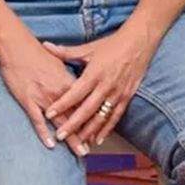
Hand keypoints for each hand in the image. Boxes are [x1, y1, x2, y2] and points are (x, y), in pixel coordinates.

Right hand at [0, 37, 85, 154]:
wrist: (17, 46)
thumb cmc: (36, 53)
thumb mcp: (58, 63)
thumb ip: (68, 76)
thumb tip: (77, 85)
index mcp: (68, 83)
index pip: (84, 104)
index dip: (91, 120)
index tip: (97, 132)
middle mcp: (59, 92)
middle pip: (76, 117)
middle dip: (84, 134)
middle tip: (90, 150)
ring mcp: (44, 98)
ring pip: (61, 122)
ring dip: (71, 138)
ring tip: (80, 152)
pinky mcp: (28, 100)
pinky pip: (38, 120)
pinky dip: (44, 133)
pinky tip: (51, 144)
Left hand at [41, 25, 159, 147]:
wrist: (139, 41)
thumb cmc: (111, 44)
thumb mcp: (88, 48)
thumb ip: (66, 52)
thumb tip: (45, 45)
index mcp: (94, 73)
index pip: (75, 92)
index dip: (61, 104)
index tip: (48, 114)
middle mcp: (106, 85)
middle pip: (87, 109)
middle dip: (73, 124)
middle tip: (60, 136)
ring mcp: (117, 93)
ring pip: (102, 116)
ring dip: (89, 131)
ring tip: (78, 142)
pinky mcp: (127, 97)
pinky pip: (116, 116)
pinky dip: (107, 129)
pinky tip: (98, 139)